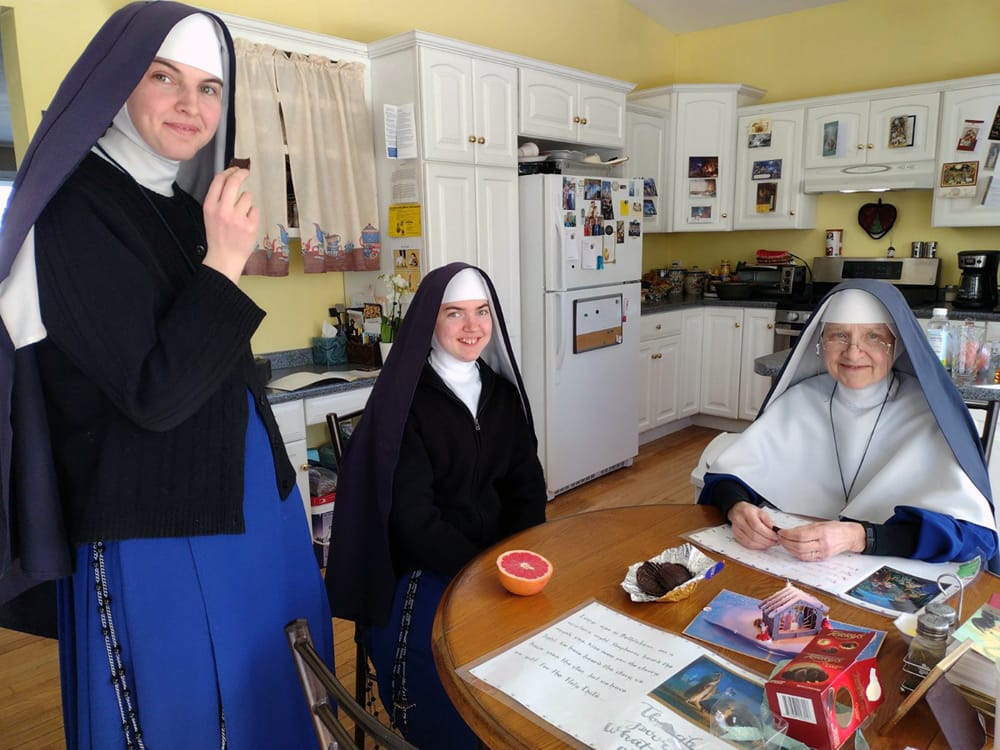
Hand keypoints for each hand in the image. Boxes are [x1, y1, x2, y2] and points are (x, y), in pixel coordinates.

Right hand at [201, 166, 258, 282]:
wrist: (224, 258)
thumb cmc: (218, 237)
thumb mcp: (210, 215)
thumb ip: (218, 199)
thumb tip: (229, 179)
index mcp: (210, 206)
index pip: (219, 180)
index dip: (229, 171)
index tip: (235, 169)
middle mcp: (223, 210)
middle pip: (234, 182)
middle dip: (241, 173)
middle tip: (246, 172)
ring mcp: (237, 218)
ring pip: (247, 197)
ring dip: (246, 203)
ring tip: (241, 216)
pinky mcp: (249, 225)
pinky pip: (254, 210)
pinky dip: (252, 215)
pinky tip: (246, 225)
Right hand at [727, 502, 780, 549]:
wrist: (737, 510)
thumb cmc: (750, 511)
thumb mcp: (761, 512)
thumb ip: (768, 521)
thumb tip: (775, 531)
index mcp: (747, 513)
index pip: (757, 526)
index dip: (768, 534)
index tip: (776, 537)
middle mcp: (739, 521)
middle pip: (753, 535)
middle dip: (766, 541)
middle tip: (775, 542)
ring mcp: (736, 529)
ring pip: (749, 542)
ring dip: (762, 545)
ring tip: (770, 544)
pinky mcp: (735, 535)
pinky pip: (746, 544)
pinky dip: (756, 546)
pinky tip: (762, 545)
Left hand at [777, 521, 865, 560]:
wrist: (850, 537)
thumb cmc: (836, 528)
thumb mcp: (820, 523)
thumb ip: (805, 528)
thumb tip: (789, 531)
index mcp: (822, 532)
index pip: (800, 535)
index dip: (787, 534)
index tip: (780, 531)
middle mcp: (823, 544)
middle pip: (799, 546)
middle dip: (785, 542)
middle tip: (780, 537)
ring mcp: (823, 552)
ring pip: (801, 554)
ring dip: (789, 549)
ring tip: (784, 543)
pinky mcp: (822, 558)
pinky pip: (806, 558)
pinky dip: (796, 554)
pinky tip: (792, 549)